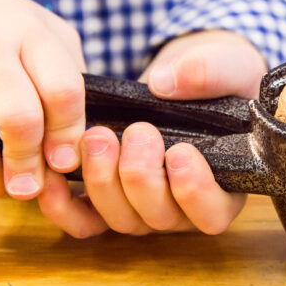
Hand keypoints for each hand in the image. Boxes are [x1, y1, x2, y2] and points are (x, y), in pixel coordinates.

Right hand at [0, 0, 90, 220]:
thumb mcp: (44, 31)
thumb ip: (68, 77)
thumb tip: (77, 145)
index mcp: (27, 34)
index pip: (62, 91)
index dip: (70, 135)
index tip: (65, 160)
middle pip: (18, 122)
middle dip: (30, 166)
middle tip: (31, 187)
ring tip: (2, 185)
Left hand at [51, 30, 266, 235]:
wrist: (184, 77)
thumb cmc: (218, 78)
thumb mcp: (228, 65)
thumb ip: (209, 73)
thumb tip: (163, 83)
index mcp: (224, 186)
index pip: (212, 214)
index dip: (196, 193)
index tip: (180, 152)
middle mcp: (182, 207)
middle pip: (159, 218)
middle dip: (142, 178)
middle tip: (138, 131)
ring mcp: (142, 207)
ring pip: (120, 219)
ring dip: (104, 181)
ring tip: (99, 136)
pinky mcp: (106, 199)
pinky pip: (84, 220)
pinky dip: (64, 206)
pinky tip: (57, 176)